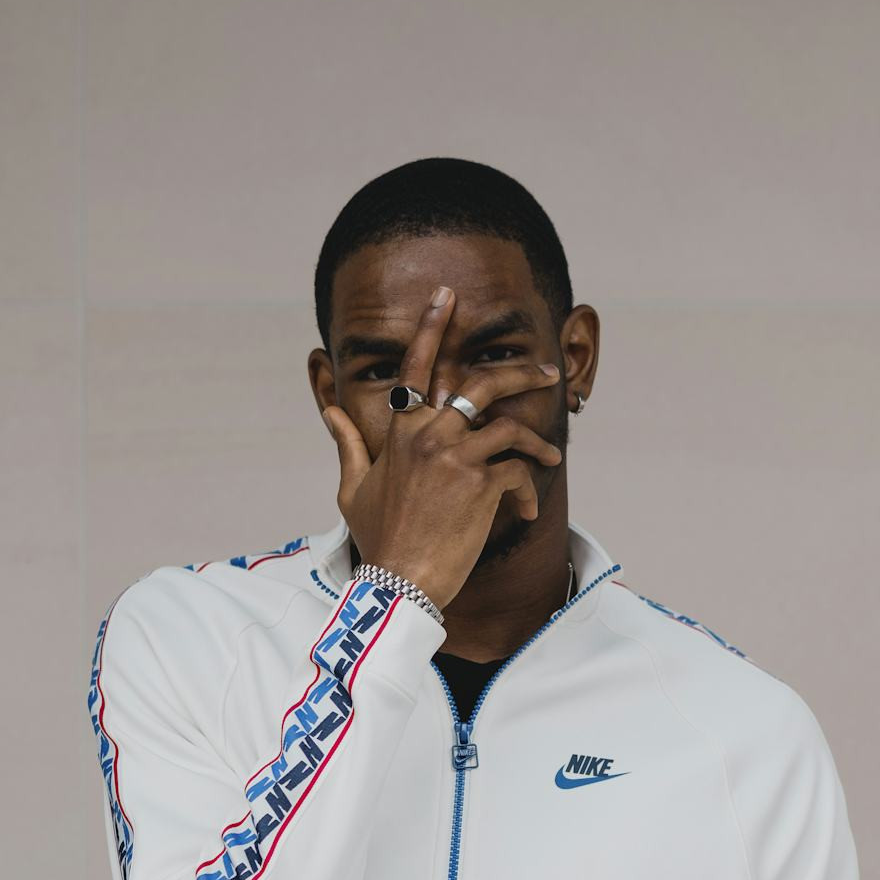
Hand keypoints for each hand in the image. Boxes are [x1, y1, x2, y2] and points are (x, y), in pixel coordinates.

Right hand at [322, 285, 562, 610]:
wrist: (398, 582)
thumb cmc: (377, 538)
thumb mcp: (352, 487)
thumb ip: (349, 442)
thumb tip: (330, 410)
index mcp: (399, 433)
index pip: (416, 368)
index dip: (432, 328)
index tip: (448, 297)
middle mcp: (428, 436)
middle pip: (480, 384)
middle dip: (519, 371)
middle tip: (546, 369)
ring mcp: (456, 457)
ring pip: (510, 426)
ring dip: (537, 442)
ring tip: (548, 456)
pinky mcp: (482, 484)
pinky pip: (518, 472)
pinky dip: (528, 490)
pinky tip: (526, 511)